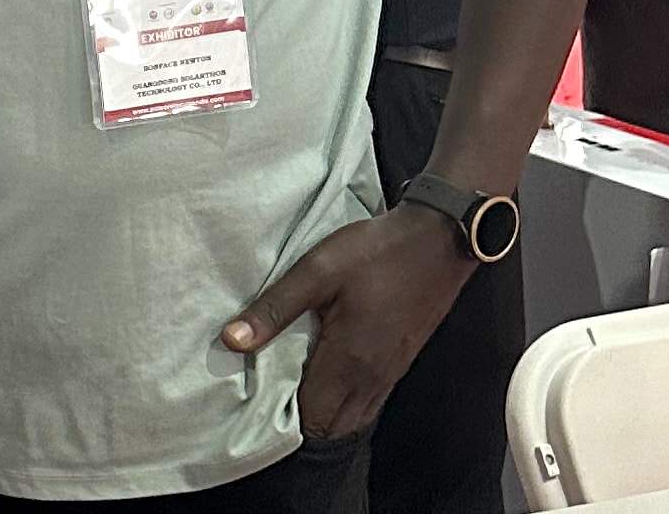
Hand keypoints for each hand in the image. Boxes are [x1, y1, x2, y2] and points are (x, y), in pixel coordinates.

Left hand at [221, 204, 474, 440]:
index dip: (283, 422)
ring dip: (324, 413)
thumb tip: (231, 341)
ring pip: (353, 417)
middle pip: (333, 428)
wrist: (438, 241)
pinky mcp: (400, 362)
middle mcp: (372, 378)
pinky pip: (369, 401)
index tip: (256, 405)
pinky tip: (326, 378)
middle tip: (269, 398)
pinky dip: (345, 402)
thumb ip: (274, 309)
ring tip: (292, 390)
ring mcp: (390, 373)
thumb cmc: (374, 253)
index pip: (313, 420)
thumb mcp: (316, 271)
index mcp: (348, 361)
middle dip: (301, 423)